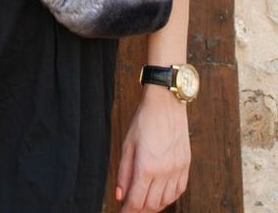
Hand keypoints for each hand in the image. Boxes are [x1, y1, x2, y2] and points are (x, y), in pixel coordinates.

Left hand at [115, 84, 190, 211]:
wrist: (166, 103)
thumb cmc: (144, 120)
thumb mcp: (127, 144)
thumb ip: (123, 173)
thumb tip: (120, 196)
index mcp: (146, 166)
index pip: (136, 201)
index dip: (127, 211)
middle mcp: (164, 171)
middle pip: (151, 204)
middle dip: (139, 210)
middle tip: (130, 207)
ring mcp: (177, 169)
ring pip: (166, 200)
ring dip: (154, 205)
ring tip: (144, 202)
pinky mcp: (186, 165)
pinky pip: (179, 190)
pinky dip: (169, 197)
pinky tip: (160, 194)